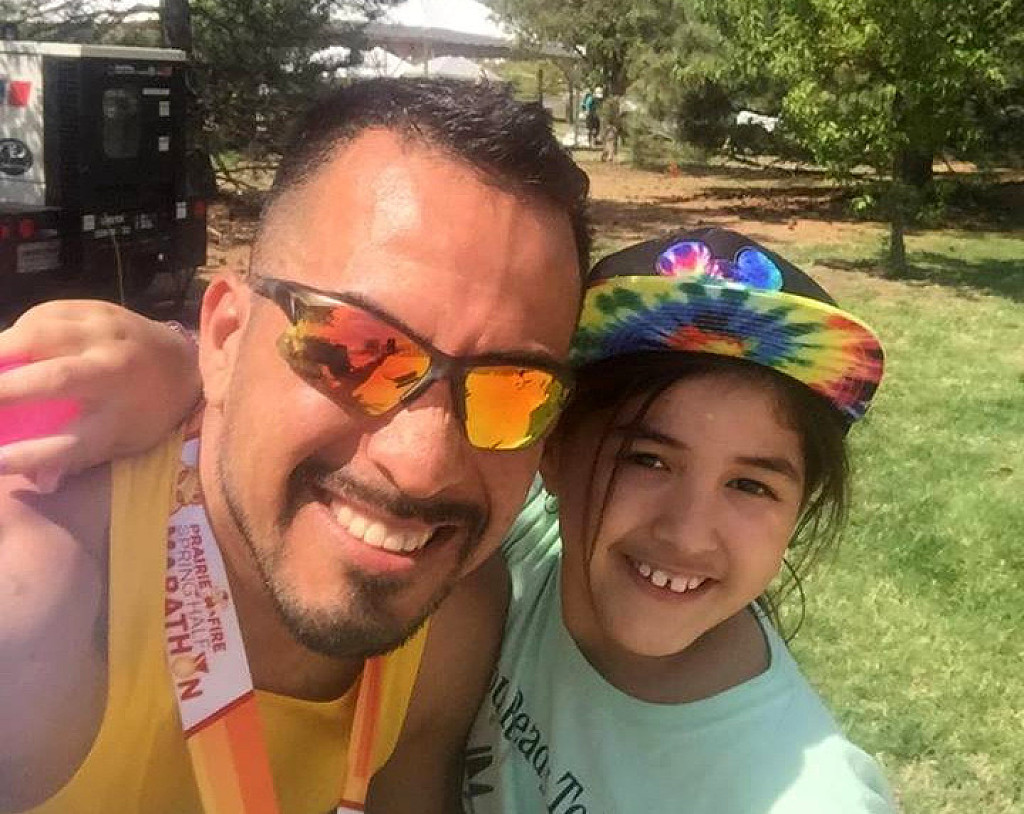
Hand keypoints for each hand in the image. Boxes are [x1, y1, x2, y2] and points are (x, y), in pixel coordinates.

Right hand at [0, 300, 201, 489]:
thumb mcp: (122, 444)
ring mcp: (107, 335)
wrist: (184, 361)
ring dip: (0, 351)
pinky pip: (43, 315)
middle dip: (6, 391)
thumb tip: (36, 482)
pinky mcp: (96, 308)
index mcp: (125, 416)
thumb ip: (78, 460)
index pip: (72, 444)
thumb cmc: (145, 412)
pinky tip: (3, 348)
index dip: (29, 456)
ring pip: (43, 337)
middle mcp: (118, 374)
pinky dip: (15, 331)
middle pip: (57, 381)